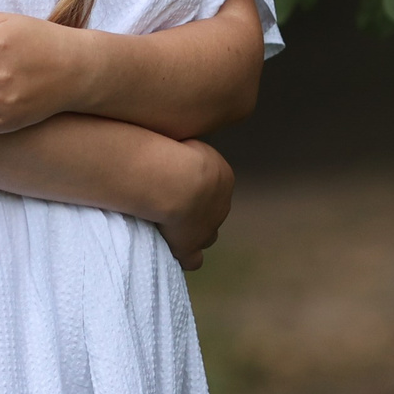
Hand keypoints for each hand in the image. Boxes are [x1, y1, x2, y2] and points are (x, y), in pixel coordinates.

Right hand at [155, 140, 233, 271]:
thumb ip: (182, 144)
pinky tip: (175, 253)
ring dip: (193, 232)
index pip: (213, 185)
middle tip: (173, 203)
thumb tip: (171, 133)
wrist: (175, 180)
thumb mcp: (182, 135)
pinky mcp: (190, 246)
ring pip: (207, 235)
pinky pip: (193, 259)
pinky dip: (186, 256)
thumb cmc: (174, 151)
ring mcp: (207, 228)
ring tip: (172, 226)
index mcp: (222, 178)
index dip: (196, 186)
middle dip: (198, 209)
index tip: (177, 182)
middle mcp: (221, 205)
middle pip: (212, 211)